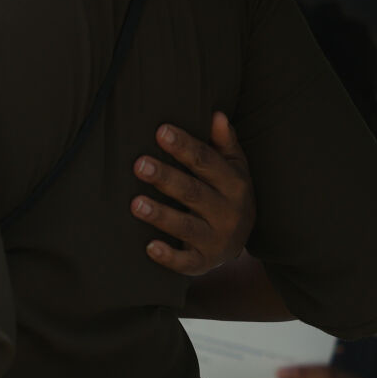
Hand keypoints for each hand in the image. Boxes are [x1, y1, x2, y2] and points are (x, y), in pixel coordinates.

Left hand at [133, 112, 254, 273]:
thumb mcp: (233, 167)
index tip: (161, 131)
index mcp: (234, 183)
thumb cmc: (226, 193)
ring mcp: (217, 239)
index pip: (207, 162)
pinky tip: (149, 247)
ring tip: (135, 204)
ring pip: (187, 226)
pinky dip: (168, 256)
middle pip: (193, 192)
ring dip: (161, 215)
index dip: (184, 146)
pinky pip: (186, 262)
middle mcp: (228, 211)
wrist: (241, 240)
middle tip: (139, 164)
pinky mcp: (204, 262)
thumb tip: (217, 115)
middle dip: (166, 178)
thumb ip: (223, 142)